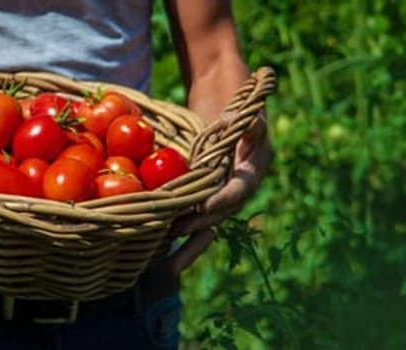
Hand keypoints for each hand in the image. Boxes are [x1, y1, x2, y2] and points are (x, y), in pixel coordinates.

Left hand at [167, 112, 269, 272]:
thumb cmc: (243, 118)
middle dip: (196, 229)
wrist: (234, 124)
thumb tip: (230, 120)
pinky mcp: (200, 202)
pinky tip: (154, 250)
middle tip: (175, 234)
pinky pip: (189, 222)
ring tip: (167, 267)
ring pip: (203, 229)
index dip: (221, 200)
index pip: (236, 192)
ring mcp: (216, 202)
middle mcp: (233, 195)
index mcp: (249, 177)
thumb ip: (248, 122)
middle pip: (217, 218)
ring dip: (187, 248)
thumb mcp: (251, 115)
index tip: (203, 207)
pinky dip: (175, 235)